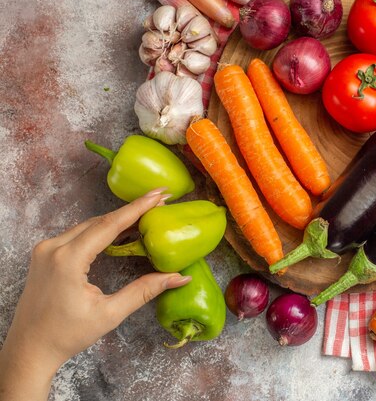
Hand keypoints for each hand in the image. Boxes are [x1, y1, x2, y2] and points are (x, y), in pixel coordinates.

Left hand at [0, 188, 191, 400]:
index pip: (109, 224)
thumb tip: (178, 277)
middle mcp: (53, 248)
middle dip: (131, 211)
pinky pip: (77, 234)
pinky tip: (119, 232)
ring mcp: (46, 250)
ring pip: (88, 226)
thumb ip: (144, 291)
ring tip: (145, 216)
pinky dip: (100, 231)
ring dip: (116, 220)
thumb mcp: (110, 314)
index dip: (137, 208)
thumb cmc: (67, 335)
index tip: (159, 194)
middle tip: (159, 203)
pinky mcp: (45, 255)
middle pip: (100, 221)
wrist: (30, 348)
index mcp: (68, 259)